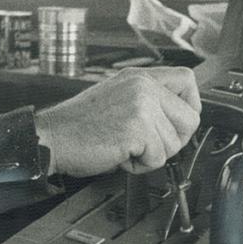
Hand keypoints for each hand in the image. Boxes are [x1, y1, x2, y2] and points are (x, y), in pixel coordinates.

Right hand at [34, 67, 201, 176]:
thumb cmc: (79, 126)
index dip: (190, 105)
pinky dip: (140, 166)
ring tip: (124, 147)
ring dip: (151, 155)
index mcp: (139, 77)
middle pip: (190, 118)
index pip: (187, 79)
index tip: (177, 122)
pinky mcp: (137, 128)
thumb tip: (177, 118)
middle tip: (147, 145)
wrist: (52, 138)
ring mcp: (141, 105)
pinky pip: (158, 158)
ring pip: (174, 143)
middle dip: (174, 140)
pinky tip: (119, 155)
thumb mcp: (118, 98)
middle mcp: (143, 86)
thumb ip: (147, 101)